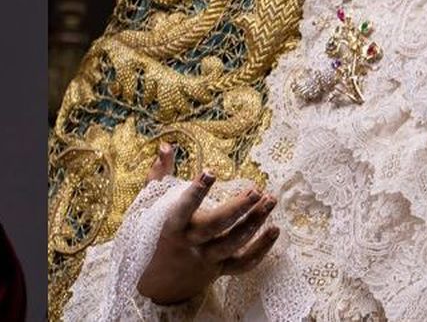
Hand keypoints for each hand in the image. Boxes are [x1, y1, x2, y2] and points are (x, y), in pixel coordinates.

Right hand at [135, 142, 280, 305]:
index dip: (197, 191)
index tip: (211, 173)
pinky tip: (275, 230)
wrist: (157, 282)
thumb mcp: (150, 203)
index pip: (184, 207)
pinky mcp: (220, 270)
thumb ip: (160, 172)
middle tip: (256, 190)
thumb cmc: (154, 234)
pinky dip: (262, 249)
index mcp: (172, 225)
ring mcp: (207, 258)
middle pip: (216, 226)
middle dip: (237, 208)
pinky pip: (244, 264)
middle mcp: (190, 243)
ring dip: (254, 223)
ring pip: (233, 244)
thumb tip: (166, 145)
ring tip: (270, 202)